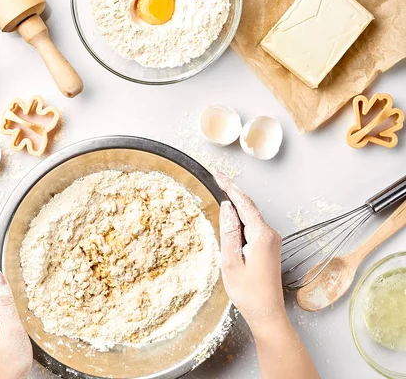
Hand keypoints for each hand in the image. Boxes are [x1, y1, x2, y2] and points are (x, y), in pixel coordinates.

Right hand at [215, 174, 285, 332]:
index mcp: (261, 235)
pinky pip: (253, 227)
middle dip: (232, 192)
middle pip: (248, 207)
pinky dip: (241, 219)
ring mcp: (272, 241)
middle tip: (216, 178)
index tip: (217, 173)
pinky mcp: (270, 248)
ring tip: (220, 193)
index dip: (229, 186)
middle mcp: (270, 235)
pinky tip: (230, 219)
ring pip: (251, 217)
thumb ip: (228, 231)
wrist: (268, 314)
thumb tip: (226, 206)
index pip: (244, 203)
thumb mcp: (231, 261)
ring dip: (236, 206)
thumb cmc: (248, 292)